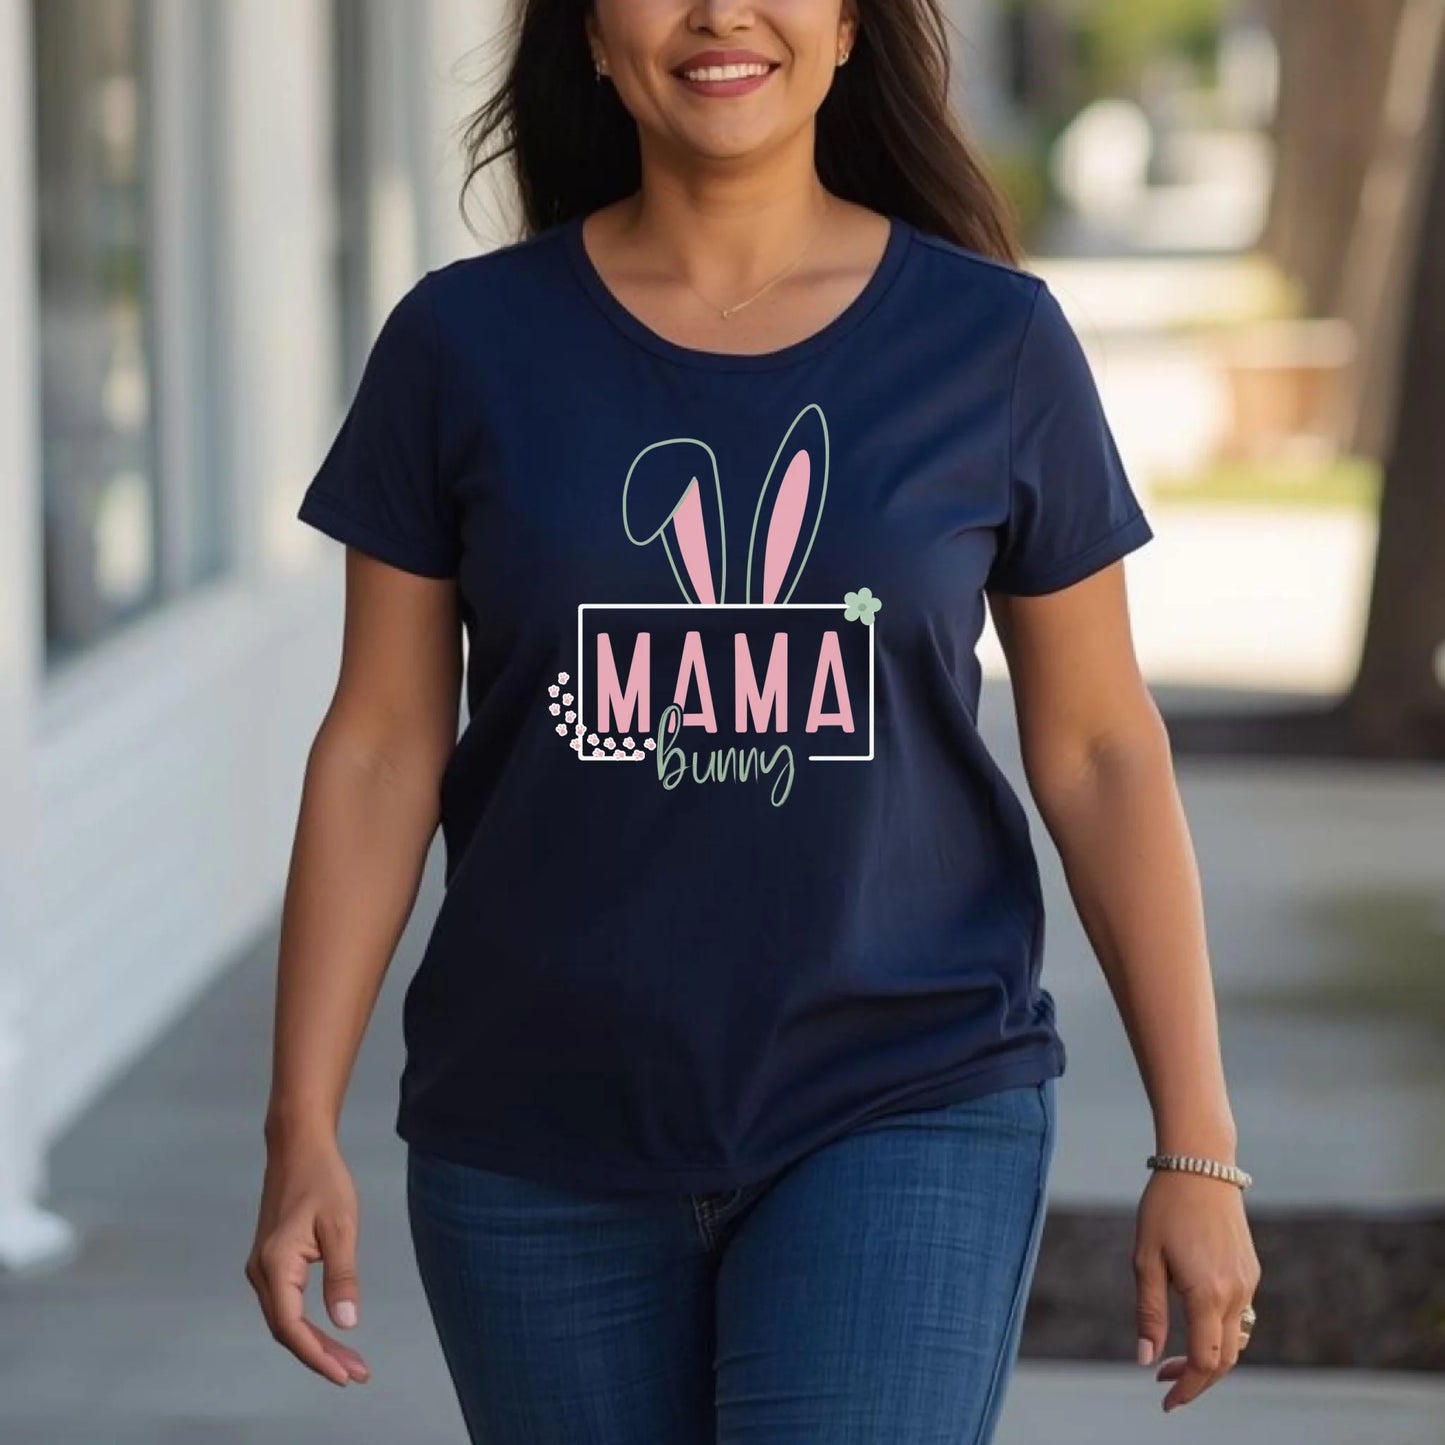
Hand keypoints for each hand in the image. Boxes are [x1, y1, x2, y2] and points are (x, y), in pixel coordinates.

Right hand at [244, 1133, 370, 1386]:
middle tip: (357, 1373)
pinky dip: (306, 1324)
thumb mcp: (341, 1226)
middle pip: (286, 1329)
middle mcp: (260, 1272)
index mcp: (275, 1264)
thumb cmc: (322, 1179)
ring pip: (285, 1319)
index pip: (291, 1326)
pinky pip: (285, 1305)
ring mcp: (261, 1268)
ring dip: (314, 1343)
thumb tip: (347, 1323)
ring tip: (349, 1361)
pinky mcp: (270, 1263)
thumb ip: (342, 1276)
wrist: (298, 1147)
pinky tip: (328, 1334)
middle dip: (320, 1356)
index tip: (345, 1375)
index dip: (317, 1355)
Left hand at [1132, 1168, 1261, 1411]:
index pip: (1206, 1362)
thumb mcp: (1145, 1259)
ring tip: (1174, 1357)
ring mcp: (1248, 1283)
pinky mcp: (1251, 1271)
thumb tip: (1145, 1359)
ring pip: (1236, 1340)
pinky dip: (1219, 1332)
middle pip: (1226, 1359)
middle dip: (1197, 1378)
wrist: (1201, 1164)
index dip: (1187, 1387)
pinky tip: (1193, 1324)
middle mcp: (1236, 1294)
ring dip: (1210, 1357)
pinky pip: (1240, 1316)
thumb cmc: (1164, 1208)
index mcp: (1208, 1294)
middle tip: (1163, 1381)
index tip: (1165, 1401)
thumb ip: (1149, 1312)